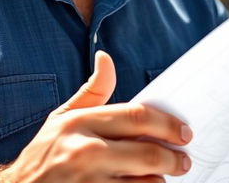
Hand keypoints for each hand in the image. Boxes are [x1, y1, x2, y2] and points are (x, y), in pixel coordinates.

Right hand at [3, 50, 191, 181]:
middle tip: (183, 161)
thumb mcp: (62, 118)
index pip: (136, 117)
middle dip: (175, 159)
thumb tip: (106, 57)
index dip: (168, 124)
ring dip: (159, 182)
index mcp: (80, 123)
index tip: (184, 132)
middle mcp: (85, 152)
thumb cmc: (44, 154)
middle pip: (149, 154)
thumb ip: (92, 91)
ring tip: (159, 178)